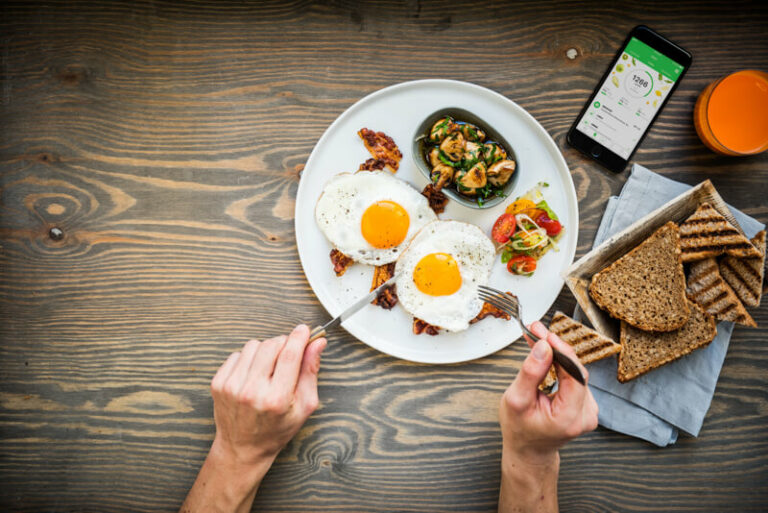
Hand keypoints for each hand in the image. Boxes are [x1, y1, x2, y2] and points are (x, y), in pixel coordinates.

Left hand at [181, 325, 325, 512]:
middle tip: (289, 354)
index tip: (304, 330)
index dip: (299, 337)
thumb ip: (311, 372)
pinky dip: (248, 359)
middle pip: (271, 345)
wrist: (243, 448)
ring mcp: (232, 386)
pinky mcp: (218, 383)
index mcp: (276, 399)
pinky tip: (253, 375)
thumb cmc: (276, 429)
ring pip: (253, 345)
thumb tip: (316, 344)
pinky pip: (237, 354)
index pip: (290, 355)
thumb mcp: (304, 406)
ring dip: (265, 351)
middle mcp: (251, 391)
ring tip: (269, 369)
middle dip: (284, 343)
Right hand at [500, 321, 597, 465]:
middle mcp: (585, 414)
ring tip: (536, 341)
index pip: (574, 375)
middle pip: (575, 371)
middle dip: (555, 349)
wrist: (529, 450)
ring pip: (575, 371)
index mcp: (569, 417)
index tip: (544, 334)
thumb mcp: (516, 400)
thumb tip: (543, 347)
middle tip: (536, 331)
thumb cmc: (520, 429)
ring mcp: (589, 410)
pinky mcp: (586, 404)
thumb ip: (530, 373)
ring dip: (557, 355)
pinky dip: (560, 364)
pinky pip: (575, 377)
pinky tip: (546, 357)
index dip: (561, 351)